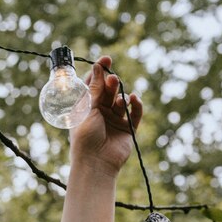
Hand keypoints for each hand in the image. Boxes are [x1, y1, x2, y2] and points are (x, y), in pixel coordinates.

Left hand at [69, 55, 143, 178]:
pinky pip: (135, 113)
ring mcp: (115, 120)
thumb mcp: (87, 110)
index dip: (99, 71)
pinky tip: (134, 99)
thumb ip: (94, 89)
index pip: (93, 85)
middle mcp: (100, 112)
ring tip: (118, 99)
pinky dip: (136, 105)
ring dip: (121, 96)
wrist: (95, 162)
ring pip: (122, 100)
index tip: (106, 59)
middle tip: (113, 78)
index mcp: (86, 107)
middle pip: (108, 90)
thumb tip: (97, 67)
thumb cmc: (85, 137)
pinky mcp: (128, 128)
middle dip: (111, 83)